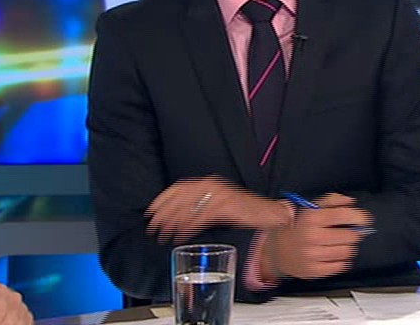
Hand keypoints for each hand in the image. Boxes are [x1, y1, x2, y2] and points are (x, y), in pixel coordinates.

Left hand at [145, 175, 289, 242]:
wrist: (269, 214)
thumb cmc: (245, 212)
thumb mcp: (220, 203)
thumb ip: (202, 204)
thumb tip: (179, 217)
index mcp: (209, 182)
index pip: (178, 187)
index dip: (162, 199)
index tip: (150, 211)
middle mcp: (212, 185)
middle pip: (179, 199)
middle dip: (162, 215)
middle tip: (153, 228)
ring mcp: (219, 195)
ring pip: (187, 209)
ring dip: (172, 224)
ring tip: (163, 236)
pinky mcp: (225, 207)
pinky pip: (200, 219)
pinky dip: (187, 229)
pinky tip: (180, 237)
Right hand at [264, 193, 373, 280]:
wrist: (276, 250)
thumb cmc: (298, 226)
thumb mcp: (311, 207)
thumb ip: (332, 200)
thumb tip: (351, 202)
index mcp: (311, 218)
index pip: (344, 215)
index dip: (360, 217)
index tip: (365, 219)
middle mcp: (312, 237)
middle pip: (350, 236)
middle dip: (352, 233)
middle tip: (347, 232)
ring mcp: (312, 256)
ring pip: (347, 252)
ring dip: (348, 247)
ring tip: (338, 243)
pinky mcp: (313, 271)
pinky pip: (340, 266)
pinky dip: (341, 260)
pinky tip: (333, 254)